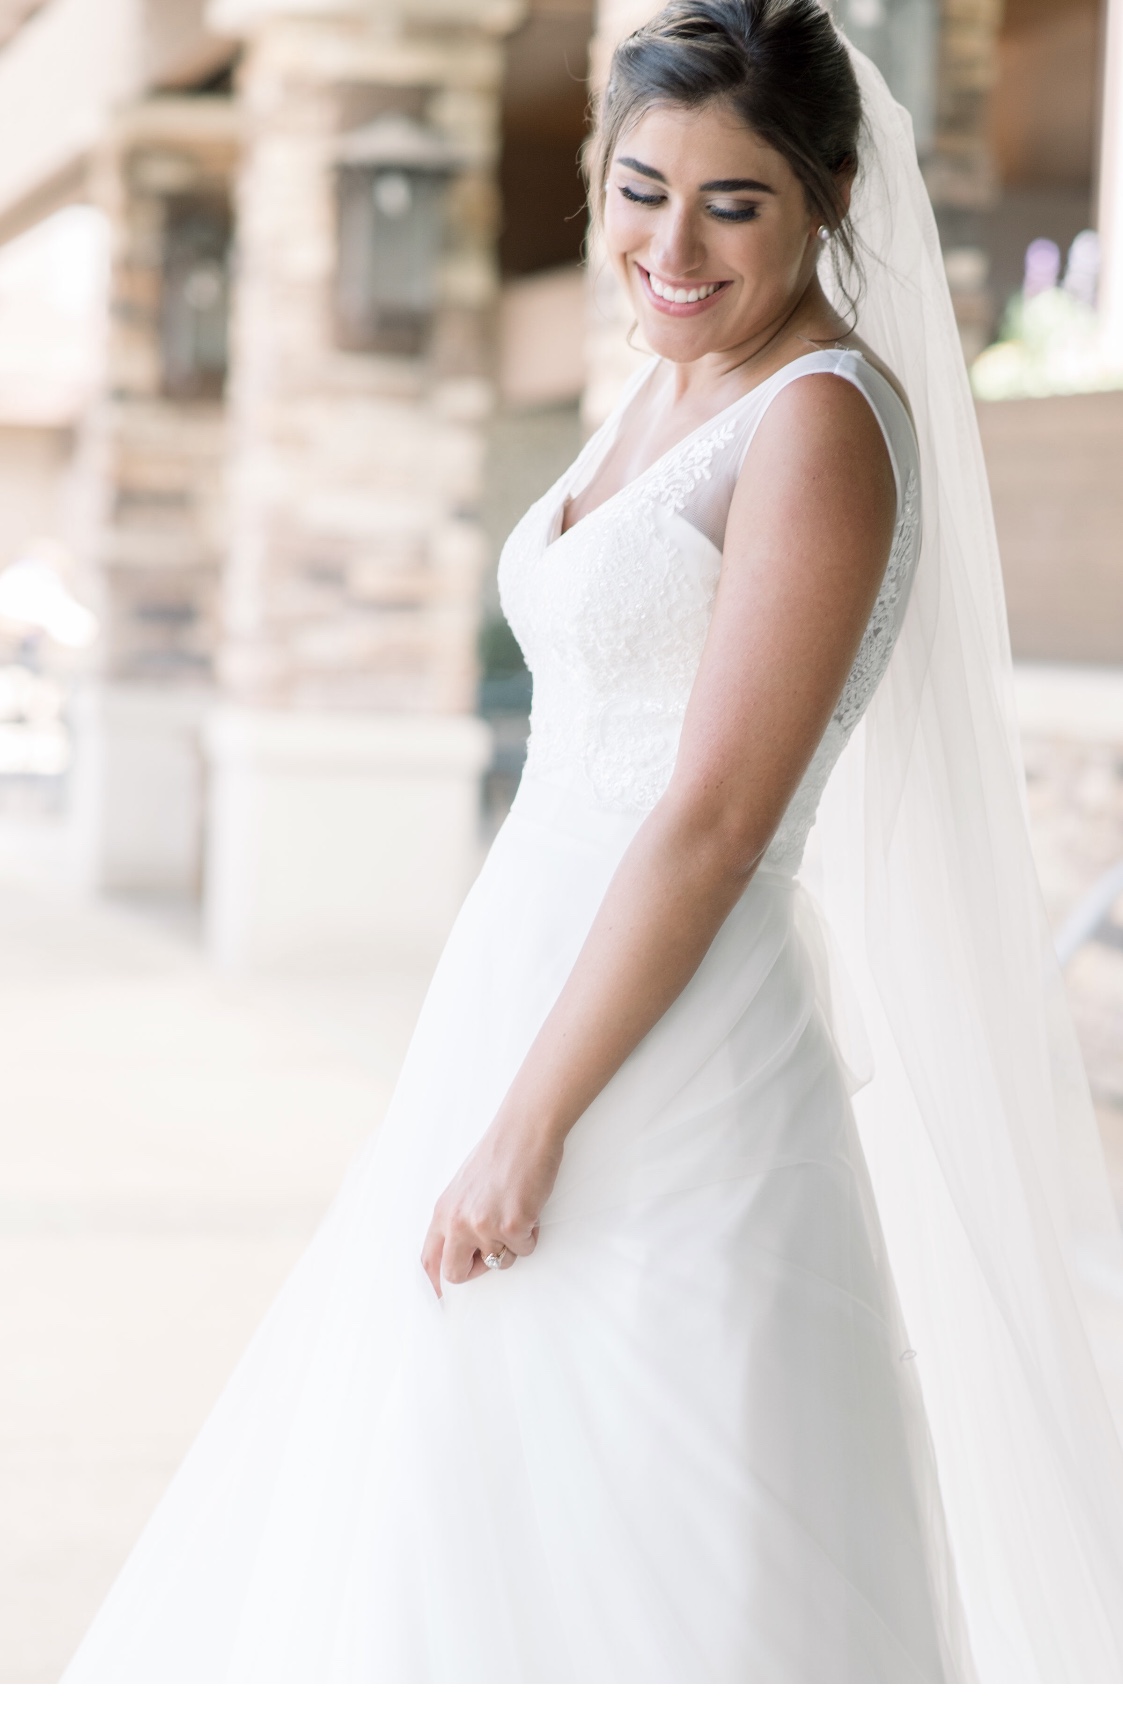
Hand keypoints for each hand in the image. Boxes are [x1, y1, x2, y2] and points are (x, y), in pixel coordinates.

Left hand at [421, 1113, 563, 1298]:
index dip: (434, 1284)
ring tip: (516, 1211)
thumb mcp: (465, 1188)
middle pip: (455, 1273)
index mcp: (443, 1211)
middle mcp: (457, 1221)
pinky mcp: (512, 1224)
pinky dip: (532, 1234)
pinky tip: (529, 1206)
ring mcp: (484, 1224)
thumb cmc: (501, 1155)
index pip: (428, 1259)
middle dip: (476, 1270)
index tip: (441, 1302)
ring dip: (512, 1245)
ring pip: (499, 1263)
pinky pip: (524, 1250)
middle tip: (494, 1250)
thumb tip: (460, 1253)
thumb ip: (458, 1219)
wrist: (525, 1131)